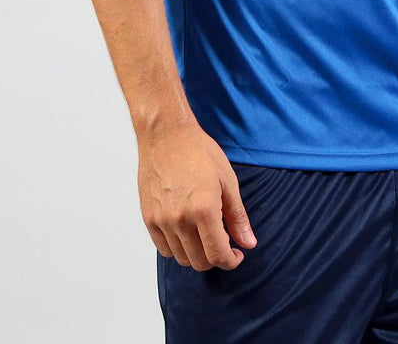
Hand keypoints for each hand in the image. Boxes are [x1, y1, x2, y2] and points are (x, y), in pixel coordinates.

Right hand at [137, 117, 258, 270]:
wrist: (166, 135)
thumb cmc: (198, 151)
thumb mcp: (227, 180)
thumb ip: (237, 216)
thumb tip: (248, 243)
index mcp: (204, 210)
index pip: (218, 256)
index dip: (231, 261)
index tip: (236, 255)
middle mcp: (180, 220)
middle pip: (200, 262)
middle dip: (216, 258)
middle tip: (223, 241)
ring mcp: (162, 221)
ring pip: (181, 258)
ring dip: (197, 253)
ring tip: (204, 233)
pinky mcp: (149, 218)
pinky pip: (164, 249)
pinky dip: (178, 247)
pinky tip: (187, 231)